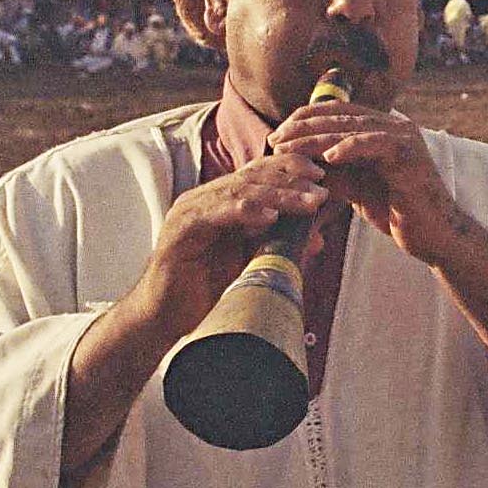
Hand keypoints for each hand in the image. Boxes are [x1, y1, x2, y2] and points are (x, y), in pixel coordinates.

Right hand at [136, 153, 329, 334]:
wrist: (166, 318)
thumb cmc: (207, 291)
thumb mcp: (250, 262)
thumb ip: (278, 245)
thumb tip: (317, 238)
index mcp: (220, 201)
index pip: (258, 174)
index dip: (290, 170)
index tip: (322, 176)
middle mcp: (204, 199)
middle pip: (252, 177)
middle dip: (291, 180)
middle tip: (321, 189)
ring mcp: (190, 211)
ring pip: (239, 191)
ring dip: (278, 195)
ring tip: (308, 202)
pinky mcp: (180, 230)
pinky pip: (215, 213)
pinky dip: (245, 211)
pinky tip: (270, 217)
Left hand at [267, 99, 460, 264]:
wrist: (435, 237)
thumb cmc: (398, 214)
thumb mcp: (357, 190)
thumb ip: (335, 173)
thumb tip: (301, 164)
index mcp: (383, 130)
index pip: (339, 114)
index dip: (306, 120)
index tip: (278, 135)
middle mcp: (395, 127)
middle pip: (342, 117)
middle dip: (304, 127)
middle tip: (275, 138)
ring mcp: (405, 138)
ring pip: (353, 129)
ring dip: (317, 137)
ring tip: (289, 147)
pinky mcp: (410, 155)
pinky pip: (376, 144)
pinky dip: (351, 147)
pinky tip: (328, 156)